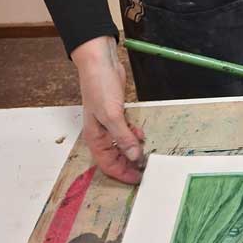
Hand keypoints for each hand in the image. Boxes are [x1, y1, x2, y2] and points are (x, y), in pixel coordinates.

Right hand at [72, 36, 144, 183]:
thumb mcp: (112, 115)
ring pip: (123, 145)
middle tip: (147, 168)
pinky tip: (141, 133)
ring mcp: (109, 124)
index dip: (123, 174)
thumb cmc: (99, 88)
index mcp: (95, 138)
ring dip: (134, 149)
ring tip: (147, 153)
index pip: (108, 165)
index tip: (139, 179)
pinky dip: (135, 135)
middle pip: (116, 157)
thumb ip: (123, 138)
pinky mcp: (117, 114)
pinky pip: (127, 132)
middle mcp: (101, 134)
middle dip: (130, 164)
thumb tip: (135, 157)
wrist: (101, 63)